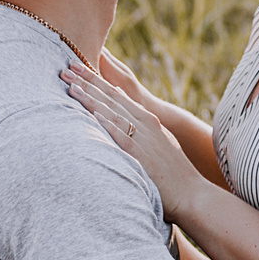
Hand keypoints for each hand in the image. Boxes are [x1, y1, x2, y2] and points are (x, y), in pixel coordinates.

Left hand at [63, 59, 205, 214]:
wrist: (192, 192)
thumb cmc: (172, 170)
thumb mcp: (159, 139)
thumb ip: (140, 122)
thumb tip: (121, 104)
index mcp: (147, 119)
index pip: (116, 94)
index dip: (95, 79)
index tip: (77, 67)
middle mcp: (145, 124)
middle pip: (111, 98)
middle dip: (88, 82)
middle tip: (67, 68)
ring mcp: (144, 139)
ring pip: (112, 113)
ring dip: (90, 99)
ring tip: (70, 86)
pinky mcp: (141, 156)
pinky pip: (121, 137)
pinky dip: (107, 124)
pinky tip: (93, 115)